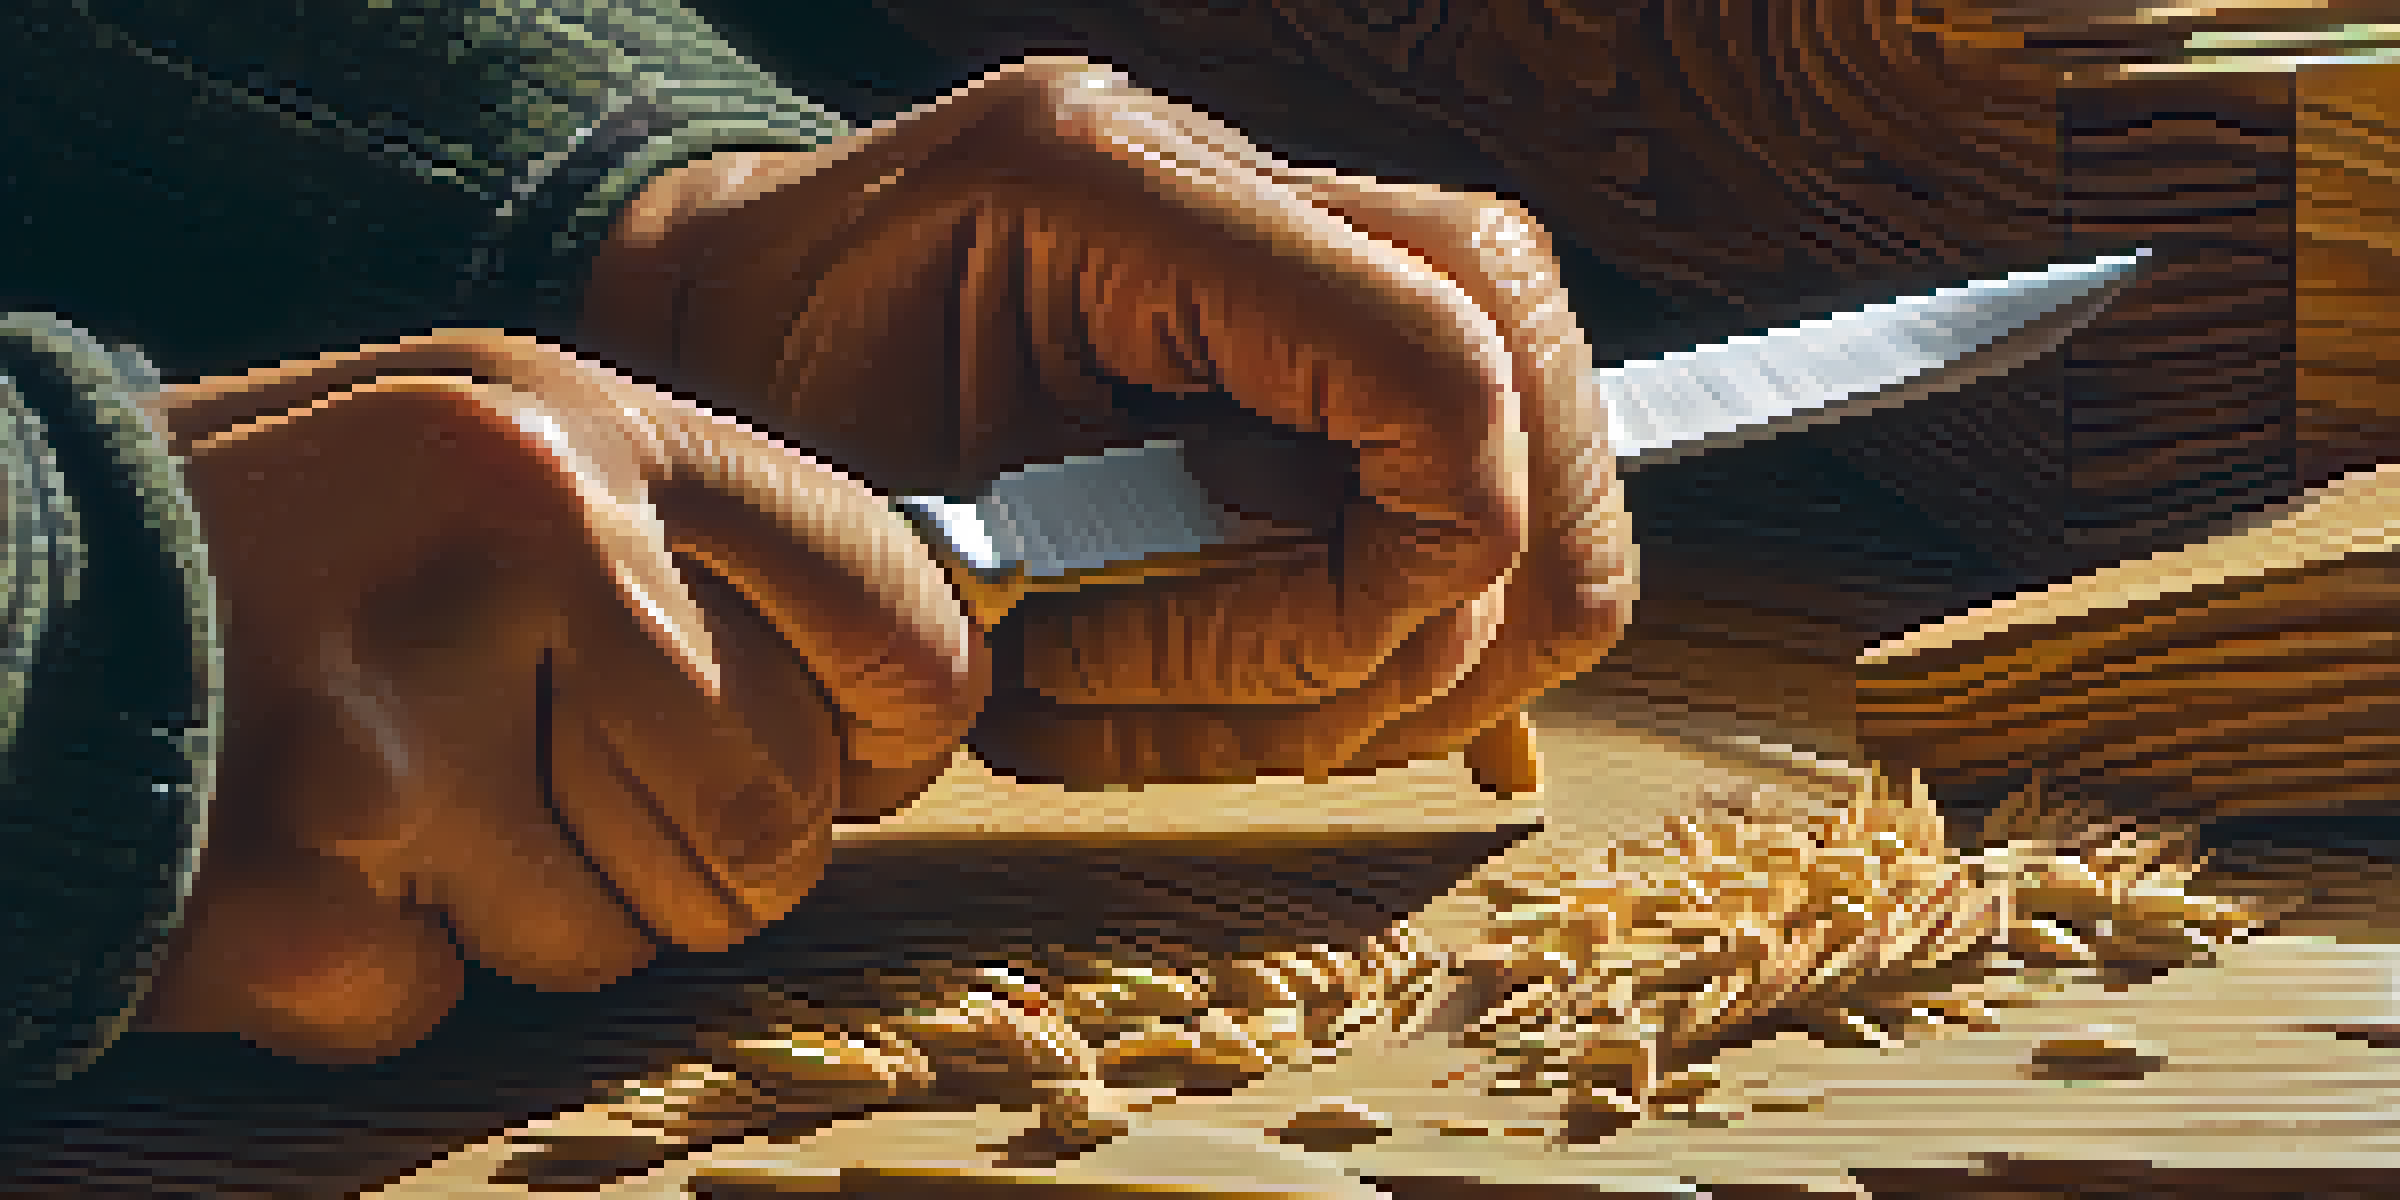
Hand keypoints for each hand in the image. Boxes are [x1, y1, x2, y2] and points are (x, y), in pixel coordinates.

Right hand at [129, 331, 981, 1063]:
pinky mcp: (303, 902)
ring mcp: (404, 734)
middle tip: (575, 799)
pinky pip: (455, 1002)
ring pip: (631, 936)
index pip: (893, 604)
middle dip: (709, 853)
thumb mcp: (471, 447)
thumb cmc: (255, 538)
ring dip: (539, 909)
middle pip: (780, 813)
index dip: (898, 719)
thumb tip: (899, 677)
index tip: (858, 753)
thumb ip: (673, 541)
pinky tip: (301, 860)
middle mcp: (515, 549)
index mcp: (576, 427)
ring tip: (397, 799)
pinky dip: (390, 969)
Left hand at [582, 56, 1636, 789]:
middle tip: (1273, 709)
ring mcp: (1283, 240)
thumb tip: (1357, 653)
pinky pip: (1452, 490)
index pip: (1432, 361)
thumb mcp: (886, 519)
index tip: (1280, 681)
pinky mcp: (1301, 326)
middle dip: (1445, 618)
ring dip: (1395, 652)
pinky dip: (1377, 631)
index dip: (1419, 567)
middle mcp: (1232, 183)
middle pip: (1529, 393)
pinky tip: (1227, 674)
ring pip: (1528, 463)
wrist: (724, 326)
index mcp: (1114, 188)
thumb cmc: (768, 416)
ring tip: (1191, 700)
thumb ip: (1110, 565)